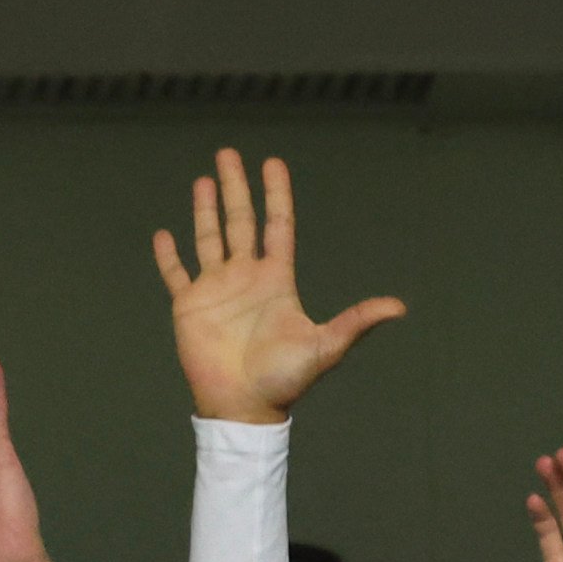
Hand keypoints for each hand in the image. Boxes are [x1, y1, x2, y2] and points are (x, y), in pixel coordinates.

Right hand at [151, 148, 404, 425]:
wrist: (243, 406)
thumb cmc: (284, 380)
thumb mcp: (326, 347)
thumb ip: (357, 321)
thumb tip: (399, 307)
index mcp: (276, 279)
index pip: (276, 226)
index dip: (276, 195)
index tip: (272, 164)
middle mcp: (245, 277)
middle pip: (240, 221)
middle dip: (235, 187)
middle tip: (228, 155)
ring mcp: (216, 290)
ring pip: (209, 238)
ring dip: (206, 210)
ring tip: (203, 180)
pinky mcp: (189, 307)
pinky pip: (176, 274)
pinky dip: (169, 255)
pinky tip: (163, 234)